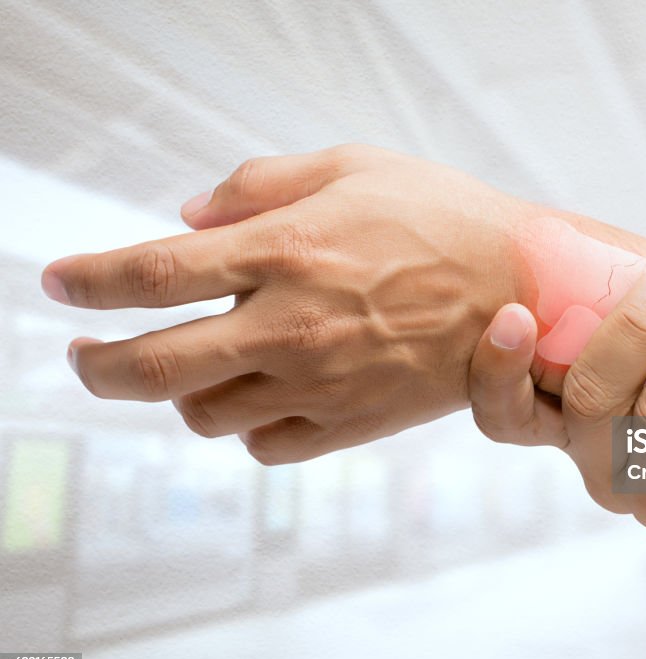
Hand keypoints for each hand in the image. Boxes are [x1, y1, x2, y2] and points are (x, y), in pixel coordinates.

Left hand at [42, 145, 531, 462]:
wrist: (526, 288)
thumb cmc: (446, 218)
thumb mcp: (353, 166)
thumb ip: (260, 184)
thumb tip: (191, 213)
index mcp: (286, 251)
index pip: (150, 274)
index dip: (87, 279)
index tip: (61, 283)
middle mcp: (292, 325)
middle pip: (153, 366)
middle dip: (97, 365)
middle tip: (85, 355)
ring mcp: (322, 384)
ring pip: (206, 415)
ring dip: (180, 394)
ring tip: (191, 367)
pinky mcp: (354, 424)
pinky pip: (268, 446)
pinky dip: (245, 427)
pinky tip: (258, 396)